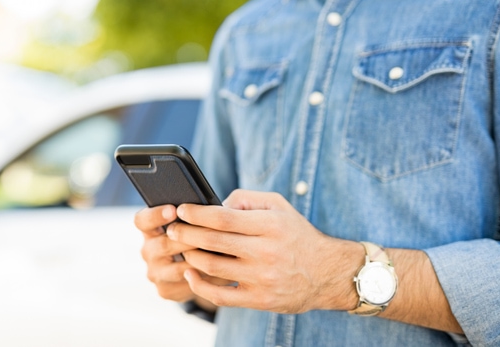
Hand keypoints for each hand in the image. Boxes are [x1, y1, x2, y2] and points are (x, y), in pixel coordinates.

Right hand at [134, 205, 225, 306]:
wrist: (197, 268)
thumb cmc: (195, 236)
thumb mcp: (190, 222)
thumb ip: (195, 215)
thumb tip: (215, 208)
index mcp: (149, 229)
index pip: (142, 220)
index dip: (156, 215)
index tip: (174, 210)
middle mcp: (148, 251)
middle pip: (162, 245)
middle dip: (188, 239)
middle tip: (208, 233)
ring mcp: (155, 273)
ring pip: (177, 269)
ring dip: (199, 262)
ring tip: (220, 254)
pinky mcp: (165, 290)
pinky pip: (186, 285)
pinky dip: (204, 278)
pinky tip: (220, 272)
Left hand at [167, 190, 361, 313]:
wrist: (327, 273)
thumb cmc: (296, 234)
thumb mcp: (279, 206)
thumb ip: (246, 199)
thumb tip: (215, 203)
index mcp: (269, 225)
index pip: (223, 218)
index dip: (197, 213)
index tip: (182, 210)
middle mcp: (266, 252)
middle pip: (213, 242)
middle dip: (186, 234)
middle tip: (172, 229)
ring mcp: (263, 278)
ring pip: (213, 267)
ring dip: (190, 256)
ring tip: (181, 248)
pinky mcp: (260, 300)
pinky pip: (221, 296)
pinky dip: (200, 286)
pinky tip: (190, 274)